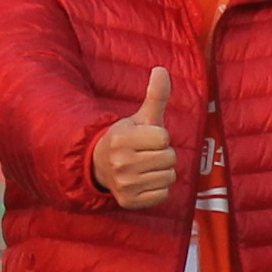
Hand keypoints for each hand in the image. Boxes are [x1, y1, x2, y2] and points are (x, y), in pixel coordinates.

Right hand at [93, 67, 177, 210]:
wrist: (101, 166)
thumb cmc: (128, 139)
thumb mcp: (141, 117)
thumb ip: (156, 96)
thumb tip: (162, 69)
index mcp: (122, 138)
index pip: (164, 138)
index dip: (160, 137)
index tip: (147, 139)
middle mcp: (121, 162)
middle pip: (170, 158)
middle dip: (163, 154)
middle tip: (146, 154)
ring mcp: (124, 184)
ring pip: (169, 177)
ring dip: (162, 172)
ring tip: (145, 167)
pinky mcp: (129, 202)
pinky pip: (163, 194)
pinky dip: (158, 189)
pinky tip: (144, 182)